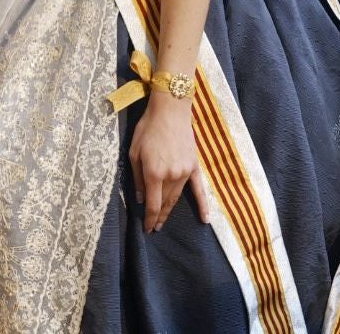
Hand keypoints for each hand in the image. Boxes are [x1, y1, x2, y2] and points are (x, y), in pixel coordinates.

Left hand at [127, 94, 208, 232]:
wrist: (170, 111)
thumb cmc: (148, 128)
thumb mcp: (134, 152)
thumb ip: (137, 178)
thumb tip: (141, 198)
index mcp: (154, 173)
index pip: (153, 204)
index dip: (149, 219)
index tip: (147, 229)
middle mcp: (171, 176)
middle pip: (165, 203)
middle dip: (158, 217)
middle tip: (154, 228)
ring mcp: (185, 172)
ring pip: (177, 197)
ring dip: (170, 211)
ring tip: (164, 221)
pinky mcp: (194, 167)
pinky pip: (199, 189)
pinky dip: (203, 205)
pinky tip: (205, 219)